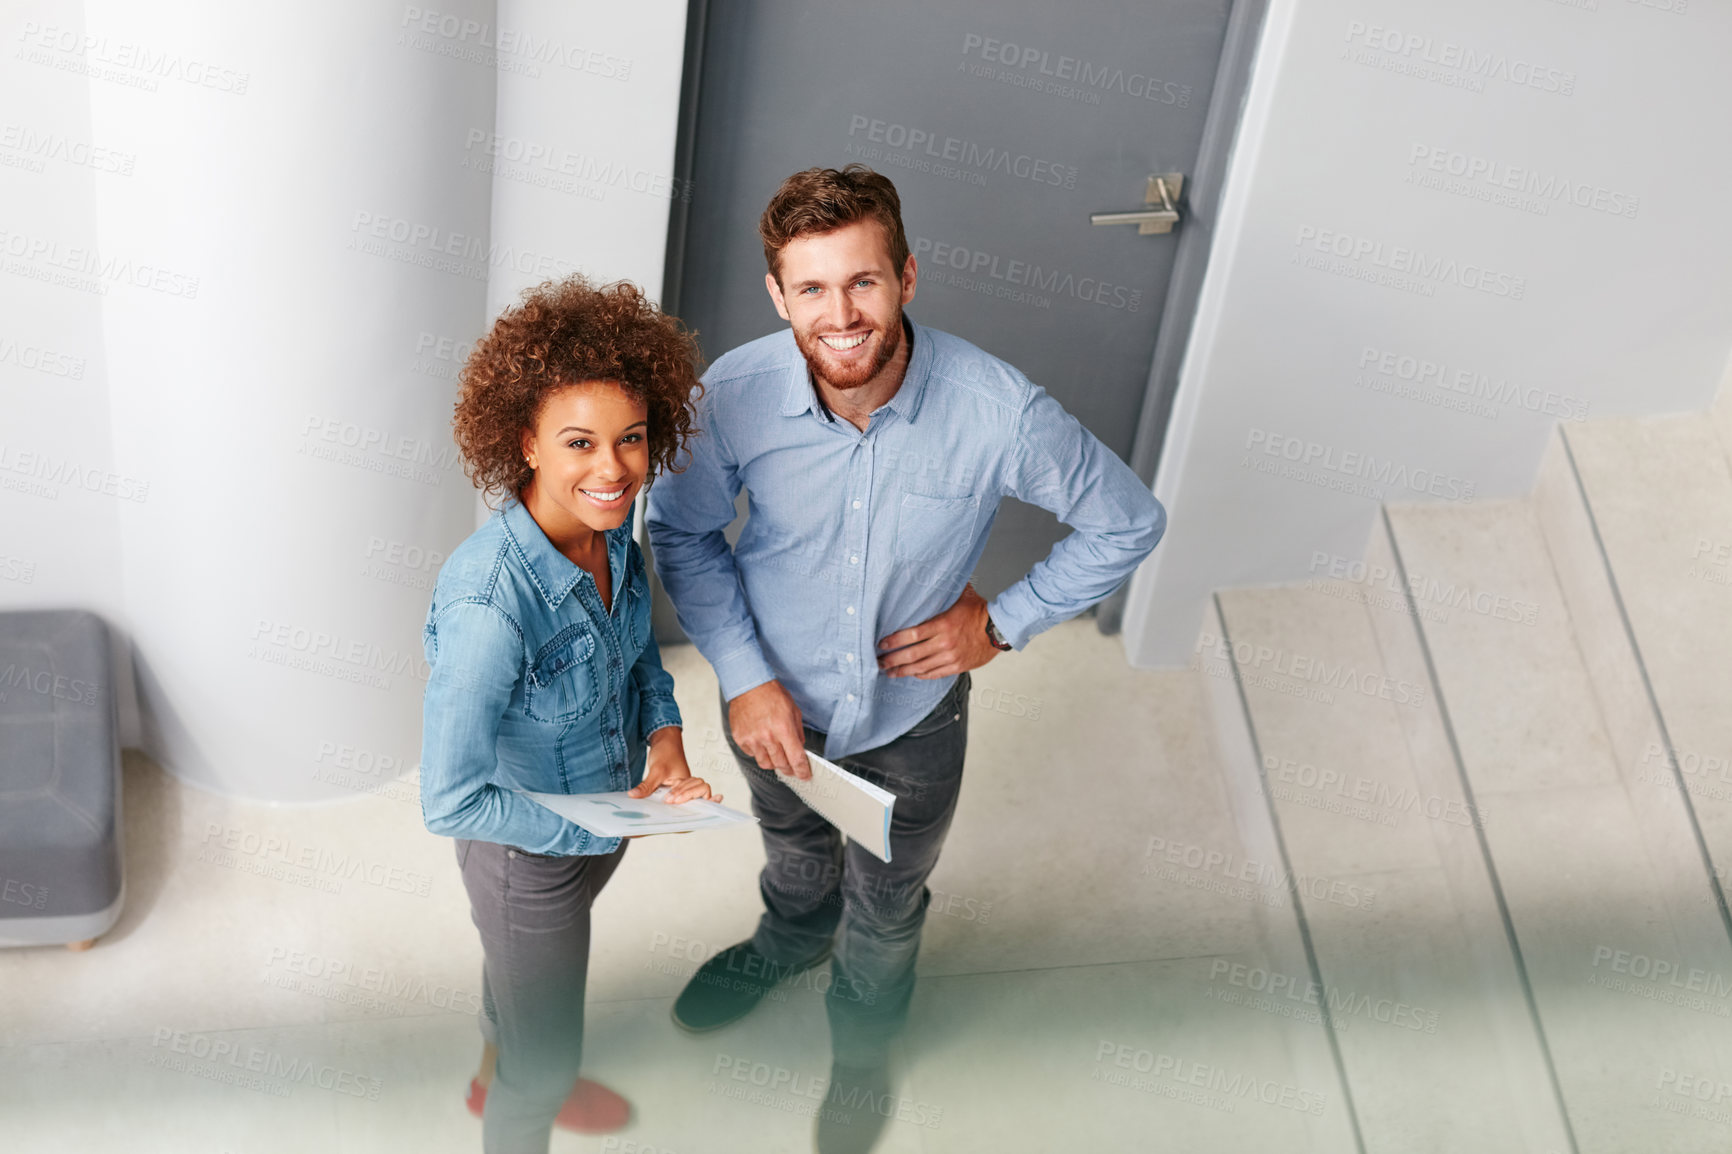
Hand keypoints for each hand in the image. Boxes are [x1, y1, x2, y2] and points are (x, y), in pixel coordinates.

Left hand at [629, 727, 720, 804]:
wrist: (664, 740)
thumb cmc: (667, 751)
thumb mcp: (656, 769)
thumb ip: (646, 786)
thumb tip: (633, 795)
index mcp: (690, 779)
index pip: (703, 791)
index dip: (691, 797)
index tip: (674, 800)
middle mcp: (689, 784)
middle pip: (697, 797)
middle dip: (683, 798)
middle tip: (667, 800)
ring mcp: (683, 786)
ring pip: (688, 799)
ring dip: (679, 799)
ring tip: (667, 799)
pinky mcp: (675, 788)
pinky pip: (676, 797)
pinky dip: (672, 800)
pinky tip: (664, 800)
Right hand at [728, 679, 810, 779]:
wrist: (748, 685)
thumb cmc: (771, 694)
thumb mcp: (793, 710)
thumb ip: (798, 732)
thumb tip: (800, 749)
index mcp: (783, 729)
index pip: (796, 758)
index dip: (802, 771)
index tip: (805, 776)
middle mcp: (767, 736)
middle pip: (781, 765)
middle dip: (789, 769)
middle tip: (792, 768)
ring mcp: (752, 739)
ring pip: (765, 763)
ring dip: (773, 762)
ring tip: (776, 753)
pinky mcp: (740, 739)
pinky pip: (752, 754)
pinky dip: (759, 752)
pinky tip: (761, 741)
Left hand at [877, 583, 1001, 678]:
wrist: (1000, 629)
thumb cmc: (979, 611)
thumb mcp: (961, 595)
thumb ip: (943, 589)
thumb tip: (929, 572)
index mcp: (942, 624)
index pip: (911, 634)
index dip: (893, 641)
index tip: (881, 644)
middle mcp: (944, 643)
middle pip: (911, 654)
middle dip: (892, 659)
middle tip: (878, 661)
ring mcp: (950, 657)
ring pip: (920, 667)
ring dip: (902, 670)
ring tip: (889, 672)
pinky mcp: (957, 666)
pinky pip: (934, 674)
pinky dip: (920, 674)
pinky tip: (911, 673)